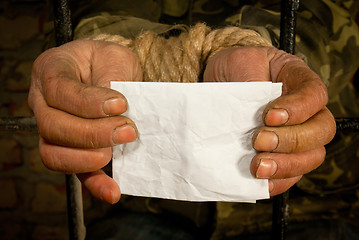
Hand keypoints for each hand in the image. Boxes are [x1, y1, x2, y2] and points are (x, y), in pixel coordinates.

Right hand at [28, 40, 141, 203]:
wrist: (109, 71)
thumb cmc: (109, 62)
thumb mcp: (115, 58)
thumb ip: (113, 78)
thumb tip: (117, 111)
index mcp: (52, 70)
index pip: (59, 90)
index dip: (88, 102)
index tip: (121, 105)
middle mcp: (43, 101)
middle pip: (53, 126)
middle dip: (93, 133)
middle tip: (127, 131)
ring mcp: (52, 129)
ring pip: (54, 153)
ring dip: (87, 159)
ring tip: (116, 153)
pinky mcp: (70, 150)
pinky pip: (73, 171)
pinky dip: (93, 183)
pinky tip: (112, 191)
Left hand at [203, 46, 335, 195]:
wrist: (221, 82)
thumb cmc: (236, 67)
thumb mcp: (241, 61)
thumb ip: (251, 80)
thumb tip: (253, 113)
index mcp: (299, 81)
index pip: (315, 95)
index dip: (298, 109)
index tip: (269, 116)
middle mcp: (305, 110)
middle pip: (321, 131)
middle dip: (291, 140)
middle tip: (259, 141)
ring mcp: (295, 134)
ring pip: (311, 157)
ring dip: (286, 165)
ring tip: (257, 166)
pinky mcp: (280, 155)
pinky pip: (290, 175)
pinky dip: (277, 181)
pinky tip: (259, 179)